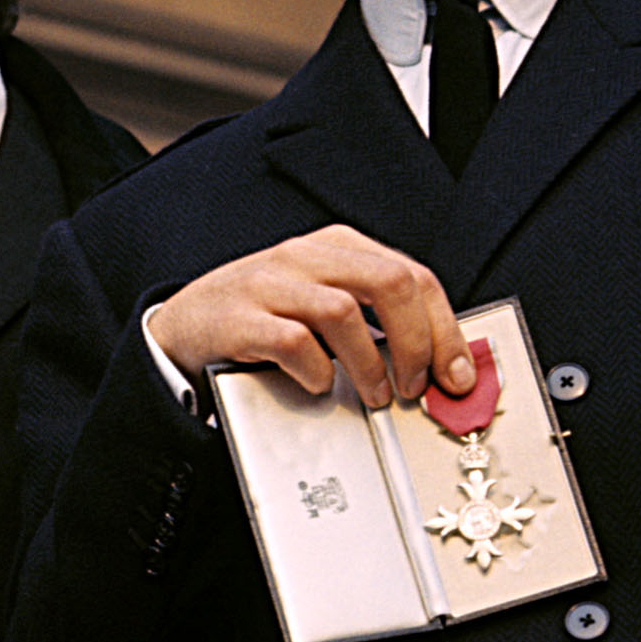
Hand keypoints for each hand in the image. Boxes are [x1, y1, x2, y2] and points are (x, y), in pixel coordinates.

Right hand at [151, 224, 472, 407]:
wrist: (183, 326)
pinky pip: (291, 341)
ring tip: (376, 395)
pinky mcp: (239, 317)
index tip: (457, 375)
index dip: (444, 329)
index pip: (412, 276)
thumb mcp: (321, 305)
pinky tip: (317, 385)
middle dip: (417, 342)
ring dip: (369, 363)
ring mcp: (269, 283)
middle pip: (389, 283)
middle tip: (417, 386)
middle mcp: (306, 256)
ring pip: (343, 311)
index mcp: (337, 247)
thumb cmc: (263, 321)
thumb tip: (438, 364)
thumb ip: (374, 320)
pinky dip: (314, 370)